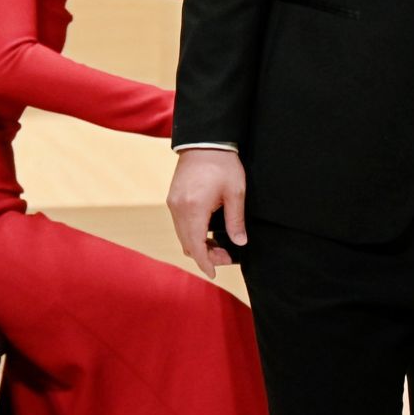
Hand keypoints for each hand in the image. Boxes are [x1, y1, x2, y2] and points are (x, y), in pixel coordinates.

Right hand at [167, 148, 245, 279]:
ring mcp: (172, 204)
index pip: (196, 246)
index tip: (214, 273)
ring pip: (182, 235)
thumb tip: (240, 243)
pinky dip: (192, 233)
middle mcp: (178, 209)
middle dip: (205, 255)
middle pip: (187, 244)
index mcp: (193, 209)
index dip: (205, 263)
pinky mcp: (172, 199)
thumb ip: (236, 220)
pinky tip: (208, 232)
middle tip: (227, 257)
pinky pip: (180, 224)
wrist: (204, 141)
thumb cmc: (223, 164)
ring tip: (220, 245)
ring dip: (198, 244)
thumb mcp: (235, 192)